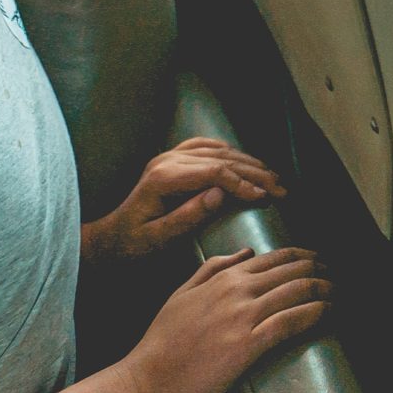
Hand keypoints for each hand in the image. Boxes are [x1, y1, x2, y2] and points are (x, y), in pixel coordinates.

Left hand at [82, 138, 286, 260]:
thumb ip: (188, 217)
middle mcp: (168, 160)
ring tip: (273, 178)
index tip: (265, 197)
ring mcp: (170, 156)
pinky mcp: (173, 159)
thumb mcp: (158, 239)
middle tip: (281, 190)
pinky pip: (206, 147)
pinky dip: (230, 152)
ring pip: (218, 151)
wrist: (110, 239)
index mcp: (164, 178)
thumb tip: (220, 194)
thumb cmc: (132, 245)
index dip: (244, 183)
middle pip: (222, 159)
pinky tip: (245, 161)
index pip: (215, 172)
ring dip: (249, 163)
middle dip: (256, 173)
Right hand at [117, 247, 331, 392]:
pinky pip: (292, 320)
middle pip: (292, 270)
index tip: (319, 262)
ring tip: (339, 294)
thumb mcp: (180, 296)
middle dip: (320, 270)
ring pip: (298, 291)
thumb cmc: (160, 346)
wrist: (147, 384)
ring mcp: (243, 316)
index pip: (274, 258)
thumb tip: (244, 253)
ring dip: (325, 290)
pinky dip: (316, 312)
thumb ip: (210, 270)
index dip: (303, 257)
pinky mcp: (249, 344)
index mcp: (221, 277)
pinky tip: (329, 312)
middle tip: (336, 276)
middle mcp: (236, 290)